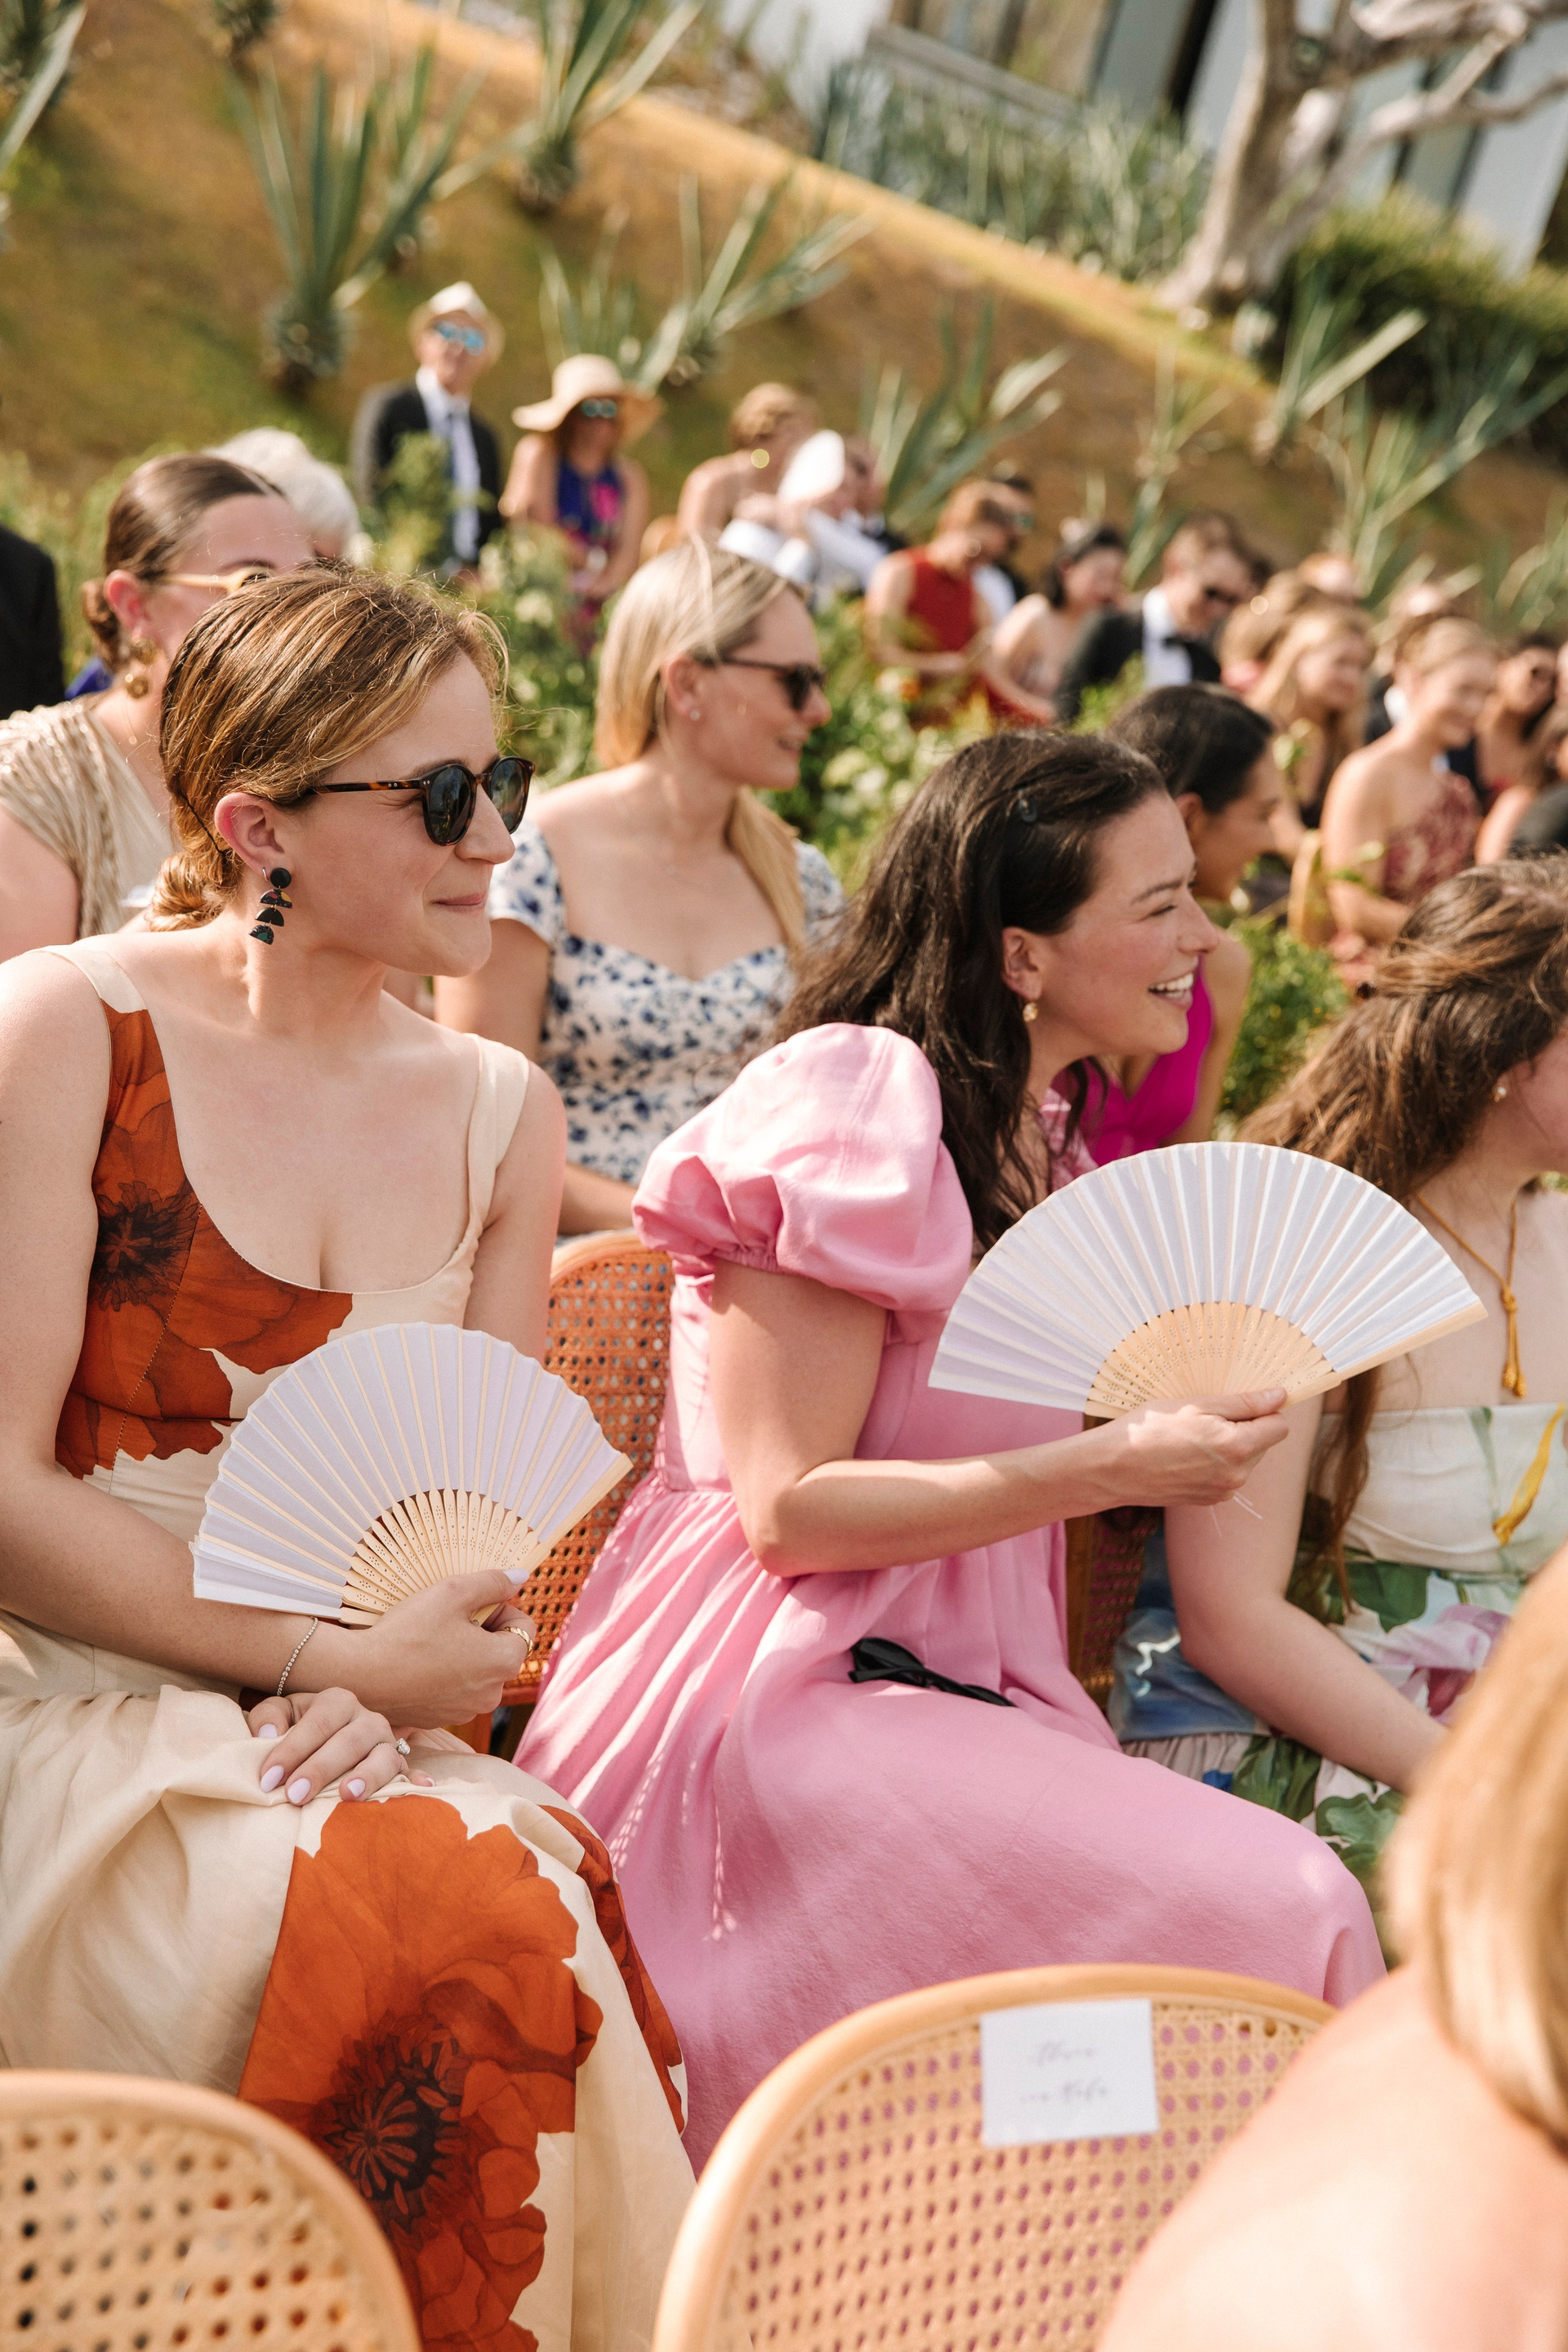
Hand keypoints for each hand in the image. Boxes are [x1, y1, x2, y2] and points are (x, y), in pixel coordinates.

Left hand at [247, 1686, 433, 1806]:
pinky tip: (422, 1790)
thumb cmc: (300, 1731)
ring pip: (384, 1757)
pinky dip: (416, 1783)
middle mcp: (367, 1719)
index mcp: (337, 1702)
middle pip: (348, 1741)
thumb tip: (267, 1736)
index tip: (268, 1779)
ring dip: (368, 1776)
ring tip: (348, 1795)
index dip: (291, 1750)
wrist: (329, 1742)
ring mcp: (387, 1744)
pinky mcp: (401, 1767)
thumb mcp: (282, 1715)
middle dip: (321, 1769)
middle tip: (296, 1795)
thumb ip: (267, 1718)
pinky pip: (411, 1774)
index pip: (316, 1723)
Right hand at [312, 1568, 535, 1728]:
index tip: (472, 1603)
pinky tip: (418, 1661)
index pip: (524, 1627)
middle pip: (501, 1649)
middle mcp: (492, 1693)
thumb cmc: (408, 1633)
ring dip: (463, 1652)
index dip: (501, 1607)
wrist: (361, 1677)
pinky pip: (455, 1688)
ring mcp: (466, 1710)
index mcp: (503, 1663)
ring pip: (478, 1670)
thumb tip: (520, 1577)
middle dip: (482, 1630)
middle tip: (448, 1618)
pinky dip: (445, 1673)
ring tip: (430, 1639)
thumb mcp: (452, 1593)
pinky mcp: (442, 1719)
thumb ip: (492, 1582)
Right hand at [1095, 1391, 1289, 1507]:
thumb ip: (1244, 1403)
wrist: (1113, 1468)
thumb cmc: (1150, 1429)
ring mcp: (1222, 1491)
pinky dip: (1215, 1462)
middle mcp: (1236, 1476)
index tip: (1240, 1403)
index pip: (1279, 1427)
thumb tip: (1280, 1396)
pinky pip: (1226, 1475)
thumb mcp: (1196, 1405)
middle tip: (1205, 1417)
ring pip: (1244, 1460)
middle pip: (1262, 1443)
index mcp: (1238, 1448)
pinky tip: (1186, 1454)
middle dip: (1244, 1428)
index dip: (1264, 1410)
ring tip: (1191, 1436)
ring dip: (1229, 1445)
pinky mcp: (1208, 1500)